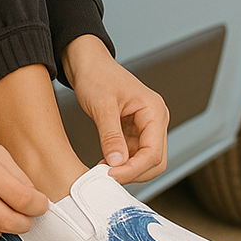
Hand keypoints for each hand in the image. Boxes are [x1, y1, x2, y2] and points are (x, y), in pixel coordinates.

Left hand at [61, 35, 168, 183]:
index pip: (153, 153)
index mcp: (154, 111)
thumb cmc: (96, 74)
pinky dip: (120, 163)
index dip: (133, 169)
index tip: (110, 176)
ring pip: (144, 161)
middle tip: (106, 177)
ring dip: (126, 169)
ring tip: (102, 170)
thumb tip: (117, 164)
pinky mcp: (133, 131)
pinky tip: (104, 163)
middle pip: (154, 162)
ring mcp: (145, 127)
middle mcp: (155, 120)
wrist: (86, 62)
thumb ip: (111, 136)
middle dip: (132, 172)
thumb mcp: (102, 105)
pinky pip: (132, 155)